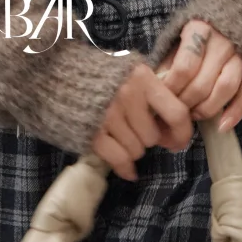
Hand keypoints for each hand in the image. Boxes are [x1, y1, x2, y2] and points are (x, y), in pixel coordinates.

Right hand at [91, 64, 193, 181]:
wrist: (59, 74)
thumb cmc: (100, 73)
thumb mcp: (130, 72)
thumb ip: (152, 92)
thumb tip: (172, 128)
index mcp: (142, 78)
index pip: (176, 113)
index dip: (182, 133)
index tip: (178, 142)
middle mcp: (128, 95)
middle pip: (153, 136)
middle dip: (148, 138)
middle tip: (138, 131)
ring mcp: (109, 115)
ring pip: (137, 150)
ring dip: (133, 149)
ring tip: (122, 136)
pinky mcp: (92, 132)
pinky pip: (120, 159)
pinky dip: (126, 168)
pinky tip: (128, 170)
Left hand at [157, 18, 241, 133]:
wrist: (233, 17)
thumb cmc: (195, 34)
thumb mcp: (176, 39)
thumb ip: (166, 61)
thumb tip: (154, 87)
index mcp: (199, 29)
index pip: (184, 67)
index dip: (172, 88)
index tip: (162, 97)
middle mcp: (223, 41)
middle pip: (203, 82)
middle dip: (186, 103)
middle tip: (176, 110)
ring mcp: (241, 55)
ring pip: (225, 88)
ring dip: (207, 109)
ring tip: (194, 115)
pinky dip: (236, 112)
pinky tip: (222, 125)